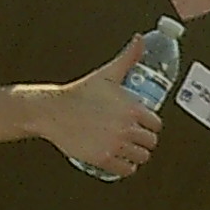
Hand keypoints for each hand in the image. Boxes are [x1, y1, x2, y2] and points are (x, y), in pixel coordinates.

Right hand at [45, 37, 161, 175]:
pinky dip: (126, 168)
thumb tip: (140, 40)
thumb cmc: (81, 92)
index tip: (145, 125)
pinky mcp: (102, 159)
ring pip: (140, 157)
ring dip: (138, 155)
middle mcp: (126, 129)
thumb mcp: (108, 74)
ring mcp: (114, 145)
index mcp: (132, 109)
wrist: (54, 110)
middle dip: (145, 140)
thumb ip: (128, 57)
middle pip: (150, 142)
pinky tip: (123, 162)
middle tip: (137, 138)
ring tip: (131, 150)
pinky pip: (125, 170)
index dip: (151, 125)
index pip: (156, 124)